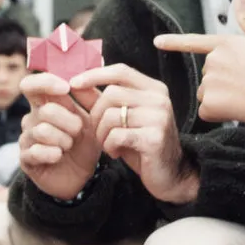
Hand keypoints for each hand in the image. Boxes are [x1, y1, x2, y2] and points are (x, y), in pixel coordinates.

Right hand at [17, 72, 102, 199]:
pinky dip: (53, 154)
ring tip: (69, 146)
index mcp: (45, 104)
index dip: (46, 82)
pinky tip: (59, 156)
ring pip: (43, 131)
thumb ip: (88, 97)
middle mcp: (32, 118)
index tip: (66, 89)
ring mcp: (26, 138)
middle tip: (77, 132)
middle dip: (69, 122)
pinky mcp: (25, 158)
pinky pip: (36, 151)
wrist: (82, 175)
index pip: (31, 84)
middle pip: (46, 110)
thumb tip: (77, 80)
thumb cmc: (85, 143)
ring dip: (64, 140)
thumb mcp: (92, 118)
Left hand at [73, 64, 197, 204]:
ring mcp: (159, 117)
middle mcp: (159, 99)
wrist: (170, 174)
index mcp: (154, 88)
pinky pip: (116, 135)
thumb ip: (99, 99)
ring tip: (109, 144)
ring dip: (101, 134)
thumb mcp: (121, 118)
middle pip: (111, 93)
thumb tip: (74, 83)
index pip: (120, 71)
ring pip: (111, 115)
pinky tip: (116, 153)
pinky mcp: (154, 138)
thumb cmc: (142, 143)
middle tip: (99, 132)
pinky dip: (109, 146)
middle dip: (96, 115)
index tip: (73, 84)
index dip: (95, 74)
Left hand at [155, 0, 244, 131]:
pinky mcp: (210, 105)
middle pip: (209, 74)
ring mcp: (210, 84)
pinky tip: (239, 110)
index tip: (157, 42)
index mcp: (225, 44)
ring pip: (208, 93)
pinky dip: (220, 114)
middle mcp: (213, 61)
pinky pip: (208, 112)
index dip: (175, 42)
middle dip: (223, 80)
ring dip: (221, 98)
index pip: (195, 42)